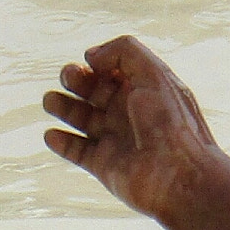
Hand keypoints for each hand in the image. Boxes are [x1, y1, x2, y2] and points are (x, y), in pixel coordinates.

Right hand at [43, 36, 219, 220]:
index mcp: (145, 90)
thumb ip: (124, 52)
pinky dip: (61, 143)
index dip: (99, 62)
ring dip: (63, 107)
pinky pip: (76, 151)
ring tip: (50, 101)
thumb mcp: (154, 75)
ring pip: (82, 119)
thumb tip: (92, 56)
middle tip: (68, 77)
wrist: (179, 177)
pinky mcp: (104, 165)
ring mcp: (116, 139)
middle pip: (94, 91)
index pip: (114, 70)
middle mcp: (130, 113)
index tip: (90, 62)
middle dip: (76, 80)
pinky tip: (52, 135)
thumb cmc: (171, 124)